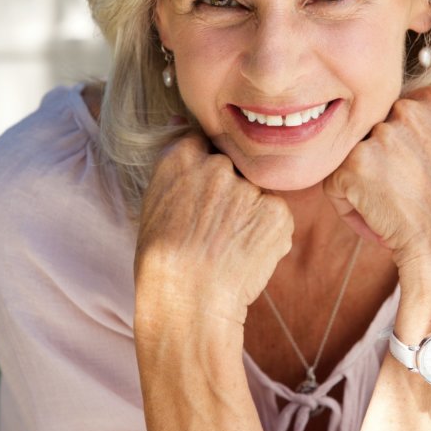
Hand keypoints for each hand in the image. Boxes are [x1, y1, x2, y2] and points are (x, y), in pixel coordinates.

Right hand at [135, 131, 293, 328]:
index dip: (206, 173)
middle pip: (234, 169)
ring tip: (229, 249)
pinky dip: (269, 235)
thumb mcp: (154, 206)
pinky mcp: (277, 211)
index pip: (203, 145)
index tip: (204, 196)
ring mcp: (248, 187)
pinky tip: (246, 257)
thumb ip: (177, 170)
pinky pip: (276, 217)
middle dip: (231, 194)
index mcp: (180, 159)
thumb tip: (183, 128)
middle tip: (217, 231)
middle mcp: (216, 165)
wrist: (187, 302)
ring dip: (251, 215)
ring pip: (257, 194)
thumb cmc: (161, 264)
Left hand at [323, 86, 430, 323]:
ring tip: (396, 210)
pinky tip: (381, 223)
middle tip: (407, 198)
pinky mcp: (354, 163)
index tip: (419, 179)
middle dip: (381, 167)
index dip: (402, 153)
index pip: (394, 117)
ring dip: (365, 187)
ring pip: (352, 160)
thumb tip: (381, 130)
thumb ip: (420, 130)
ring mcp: (379, 135)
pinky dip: (350, 210)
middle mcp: (407, 108)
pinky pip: (334, 186)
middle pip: (371, 136)